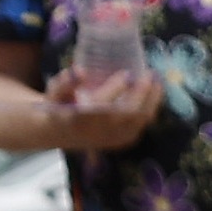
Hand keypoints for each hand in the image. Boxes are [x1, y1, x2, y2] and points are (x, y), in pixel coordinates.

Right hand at [42, 66, 164, 151]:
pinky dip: (151, 107)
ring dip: (152, 99)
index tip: (127, 72)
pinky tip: (154, 92)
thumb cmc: (59, 107)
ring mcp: (114, 137)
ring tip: (157, 79)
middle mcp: (99, 131)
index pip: (101, 104)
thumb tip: (80, 71)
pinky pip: (143, 123)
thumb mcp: (54, 93)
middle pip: (127, 112)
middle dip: (142, 92)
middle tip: (149, 73)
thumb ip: (65, 83)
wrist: (61, 133)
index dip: (116, 88)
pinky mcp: (123, 139)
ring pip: (140, 119)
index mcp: (80, 119)